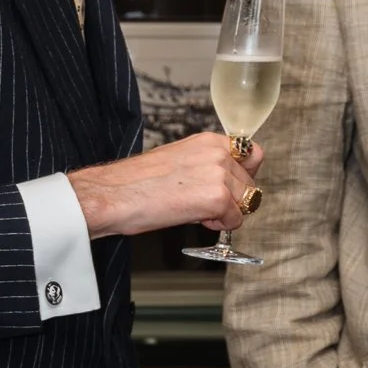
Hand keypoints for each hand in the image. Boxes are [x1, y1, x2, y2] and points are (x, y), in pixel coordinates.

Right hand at [69, 132, 264, 239]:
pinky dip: (220, 227)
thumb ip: (206, 167)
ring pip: (246, 202)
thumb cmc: (136, 182)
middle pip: (250, 183)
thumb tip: (224, 184)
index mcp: (209, 141)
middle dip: (234, 199)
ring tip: (197, 212)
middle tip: (205, 207)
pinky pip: (235, 220)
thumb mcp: (179, 161)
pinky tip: (196, 220)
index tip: (232, 188)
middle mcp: (218, 153)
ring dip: (226, 214)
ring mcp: (219, 174)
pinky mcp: (217, 197)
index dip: (244, 176)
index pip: (253, 155)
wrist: (113, 195)